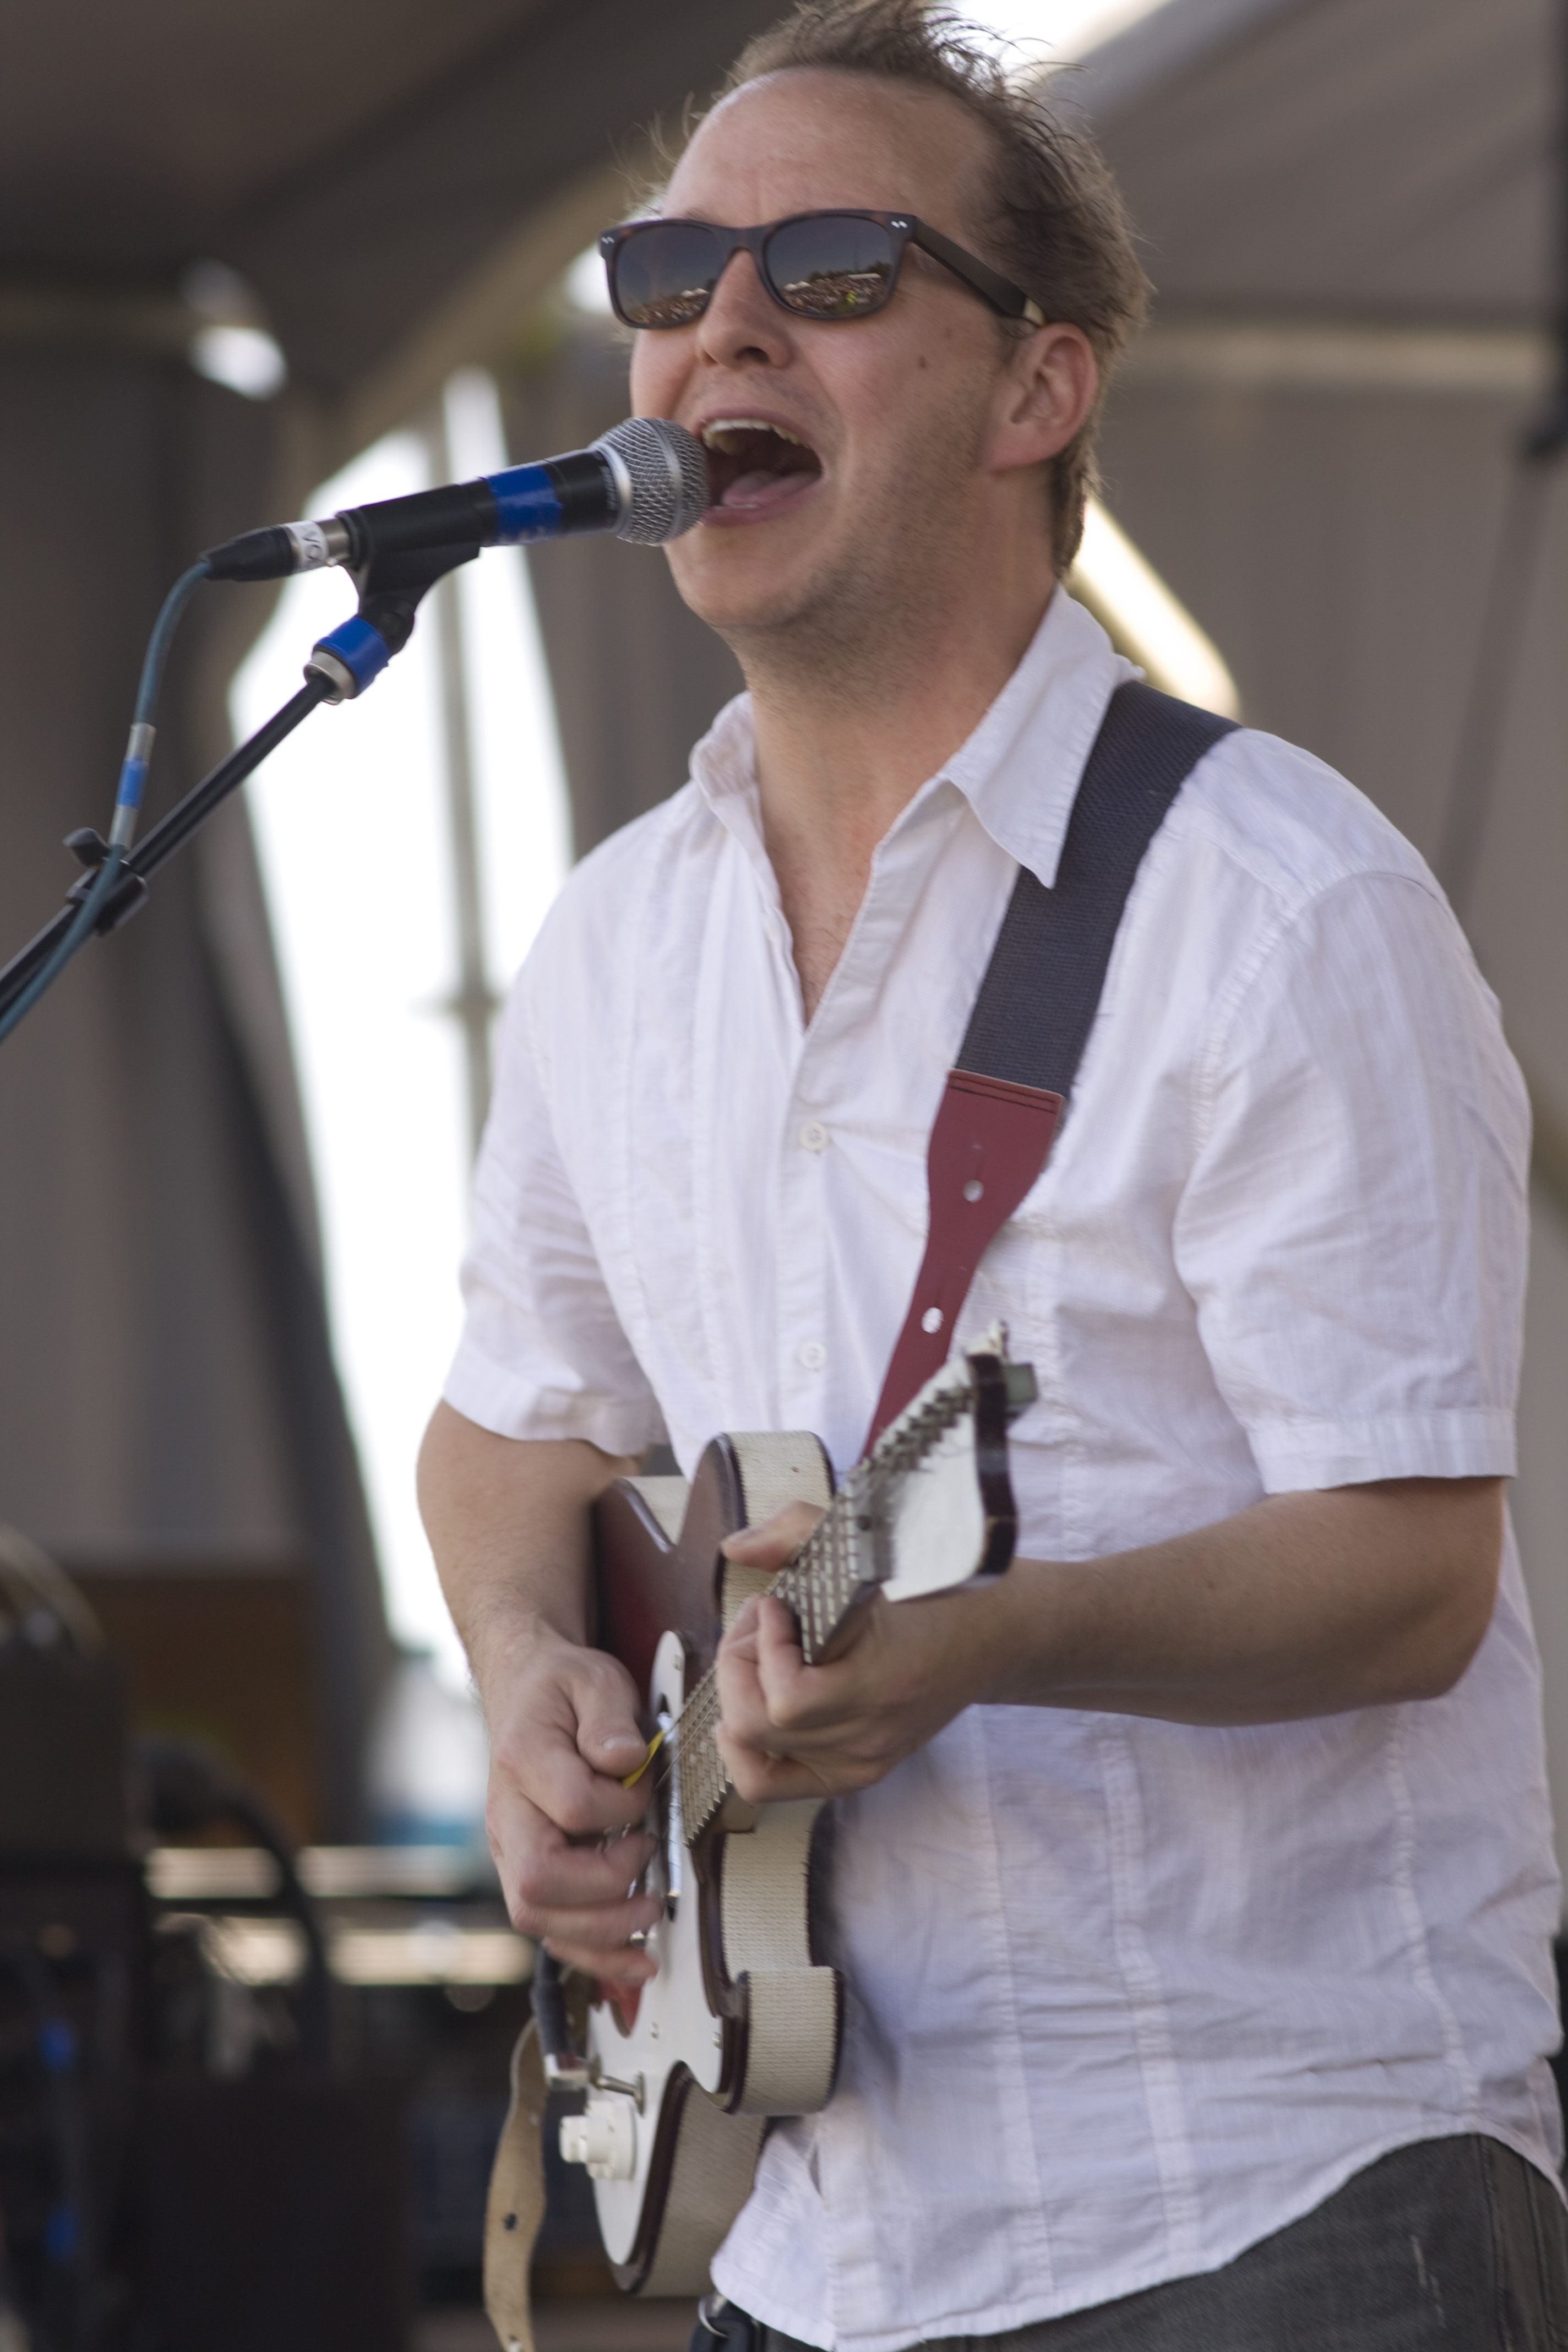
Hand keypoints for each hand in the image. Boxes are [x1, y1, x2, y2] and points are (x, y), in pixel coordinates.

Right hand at [480, 1616, 661, 1984]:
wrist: (525, 1693)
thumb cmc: (562, 1689)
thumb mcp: (593, 1679)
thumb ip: (608, 1717)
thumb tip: (625, 1759)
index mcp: (523, 1758)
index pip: (570, 1806)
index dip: (619, 1808)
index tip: (644, 1792)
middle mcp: (507, 1813)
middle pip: (536, 1883)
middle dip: (605, 1894)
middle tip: (650, 1871)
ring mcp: (510, 1849)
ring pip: (537, 1917)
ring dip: (601, 1935)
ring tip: (650, 1918)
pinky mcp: (525, 1871)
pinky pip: (550, 1928)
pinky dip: (593, 1952)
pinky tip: (635, 1959)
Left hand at [713, 1504, 1003, 1802]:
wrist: (995, 1634)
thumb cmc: (936, 1588)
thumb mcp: (870, 1546)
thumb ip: (797, 1533)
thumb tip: (736, 1547)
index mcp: (881, 1684)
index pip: (789, 1699)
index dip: (763, 1647)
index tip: (775, 1605)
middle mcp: (870, 1736)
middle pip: (756, 1729)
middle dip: (738, 1667)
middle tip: (759, 1624)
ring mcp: (862, 1763)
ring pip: (754, 1763)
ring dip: (738, 1704)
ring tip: (758, 1663)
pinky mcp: (856, 1773)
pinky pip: (773, 1784)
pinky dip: (749, 1749)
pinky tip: (756, 1705)